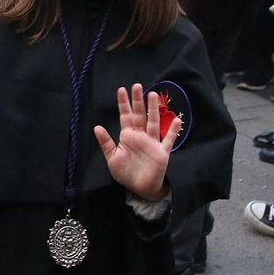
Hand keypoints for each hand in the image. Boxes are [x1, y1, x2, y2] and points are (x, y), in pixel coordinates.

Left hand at [93, 84, 180, 201]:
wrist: (140, 188)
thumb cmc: (126, 172)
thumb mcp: (112, 158)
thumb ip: (106, 143)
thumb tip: (97, 126)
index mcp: (127, 136)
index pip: (125, 116)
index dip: (124, 104)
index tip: (121, 90)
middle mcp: (140, 136)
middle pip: (139, 115)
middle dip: (138, 101)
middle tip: (137, 86)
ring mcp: (152, 142)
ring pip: (153, 122)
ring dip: (153, 109)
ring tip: (153, 95)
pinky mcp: (162, 152)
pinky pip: (168, 140)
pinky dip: (172, 131)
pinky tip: (176, 120)